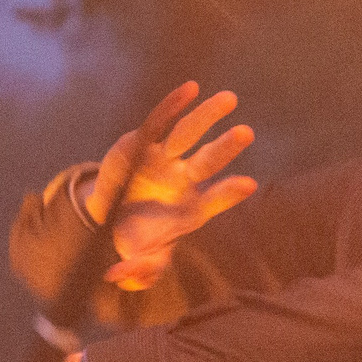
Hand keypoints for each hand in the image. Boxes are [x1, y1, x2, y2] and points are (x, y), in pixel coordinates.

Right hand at [84, 80, 258, 290]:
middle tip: (246, 132)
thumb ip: (138, 271)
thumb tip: (121, 274)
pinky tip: (191, 88)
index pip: (214, 201)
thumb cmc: (138, 239)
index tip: (247, 184)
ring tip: (229, 99)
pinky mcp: (143, 144)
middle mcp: (181, 181)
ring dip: (207, 116)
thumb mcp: (140, 261)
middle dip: (225, 147)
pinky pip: (159, 122)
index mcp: (189, 210)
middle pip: (207, 161)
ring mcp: (165, 161)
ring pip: (188, 134)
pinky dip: (173, 105)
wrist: (114, 219)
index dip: (228, 194)